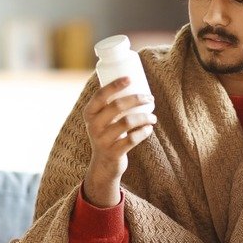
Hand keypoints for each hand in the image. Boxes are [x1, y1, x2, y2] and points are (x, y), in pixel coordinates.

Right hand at [82, 77, 156, 206]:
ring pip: (127, 122)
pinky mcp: (113, 152)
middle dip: (137, 99)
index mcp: (89, 113)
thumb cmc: (108, 134)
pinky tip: (149, 128)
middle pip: (117, 106)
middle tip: (150, 98)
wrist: (104, 164)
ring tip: (153, 117)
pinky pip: (132, 139)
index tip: (130, 78)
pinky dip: (144, 132)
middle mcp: (93, 126)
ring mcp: (102, 140)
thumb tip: (133, 82)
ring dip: (144, 117)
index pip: (100, 95)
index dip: (115, 85)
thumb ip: (111, 105)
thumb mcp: (102, 119)